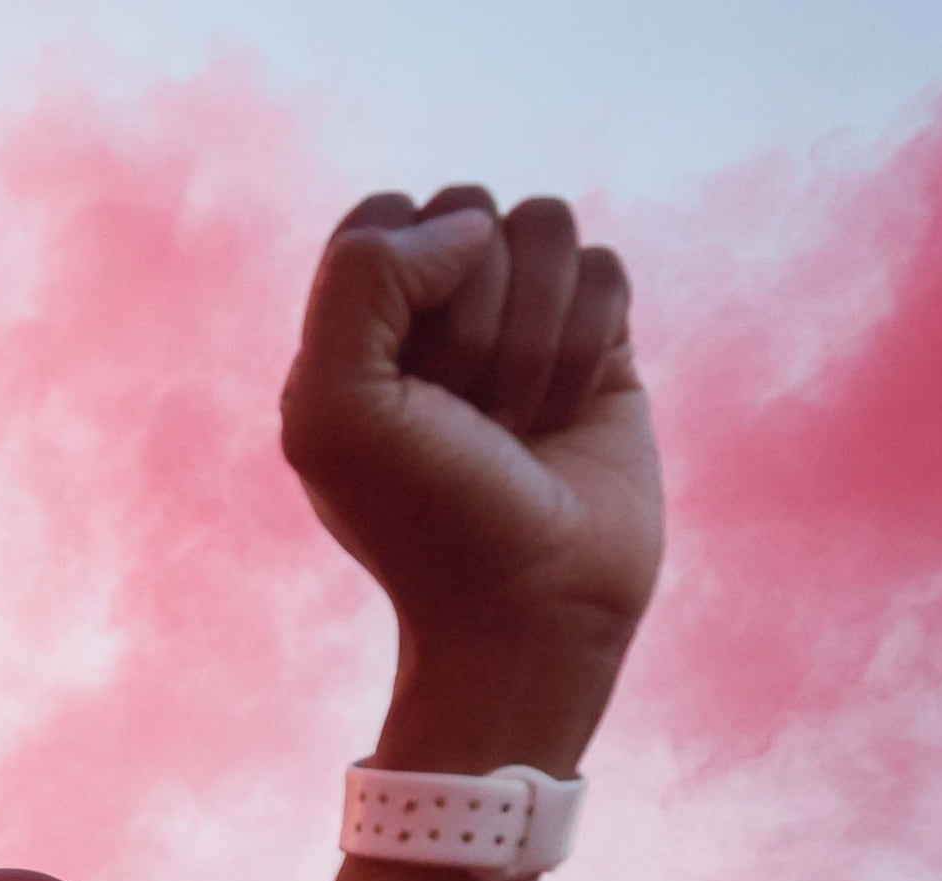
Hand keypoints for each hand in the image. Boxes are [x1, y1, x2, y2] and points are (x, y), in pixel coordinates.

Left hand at [282, 187, 659, 772]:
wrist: (525, 609)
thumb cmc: (420, 518)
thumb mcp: (334, 407)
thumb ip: (362, 277)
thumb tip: (471, 226)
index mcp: (358, 325)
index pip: (382, 214)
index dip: (399, 276)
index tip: (400, 377)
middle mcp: (439, 314)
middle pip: (468, 211)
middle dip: (470, 317)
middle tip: (462, 414)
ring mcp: (525, 323)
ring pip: (546, 228)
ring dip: (532, 337)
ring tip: (514, 422)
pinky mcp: (601, 345)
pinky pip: (607, 271)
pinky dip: (586, 345)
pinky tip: (565, 416)